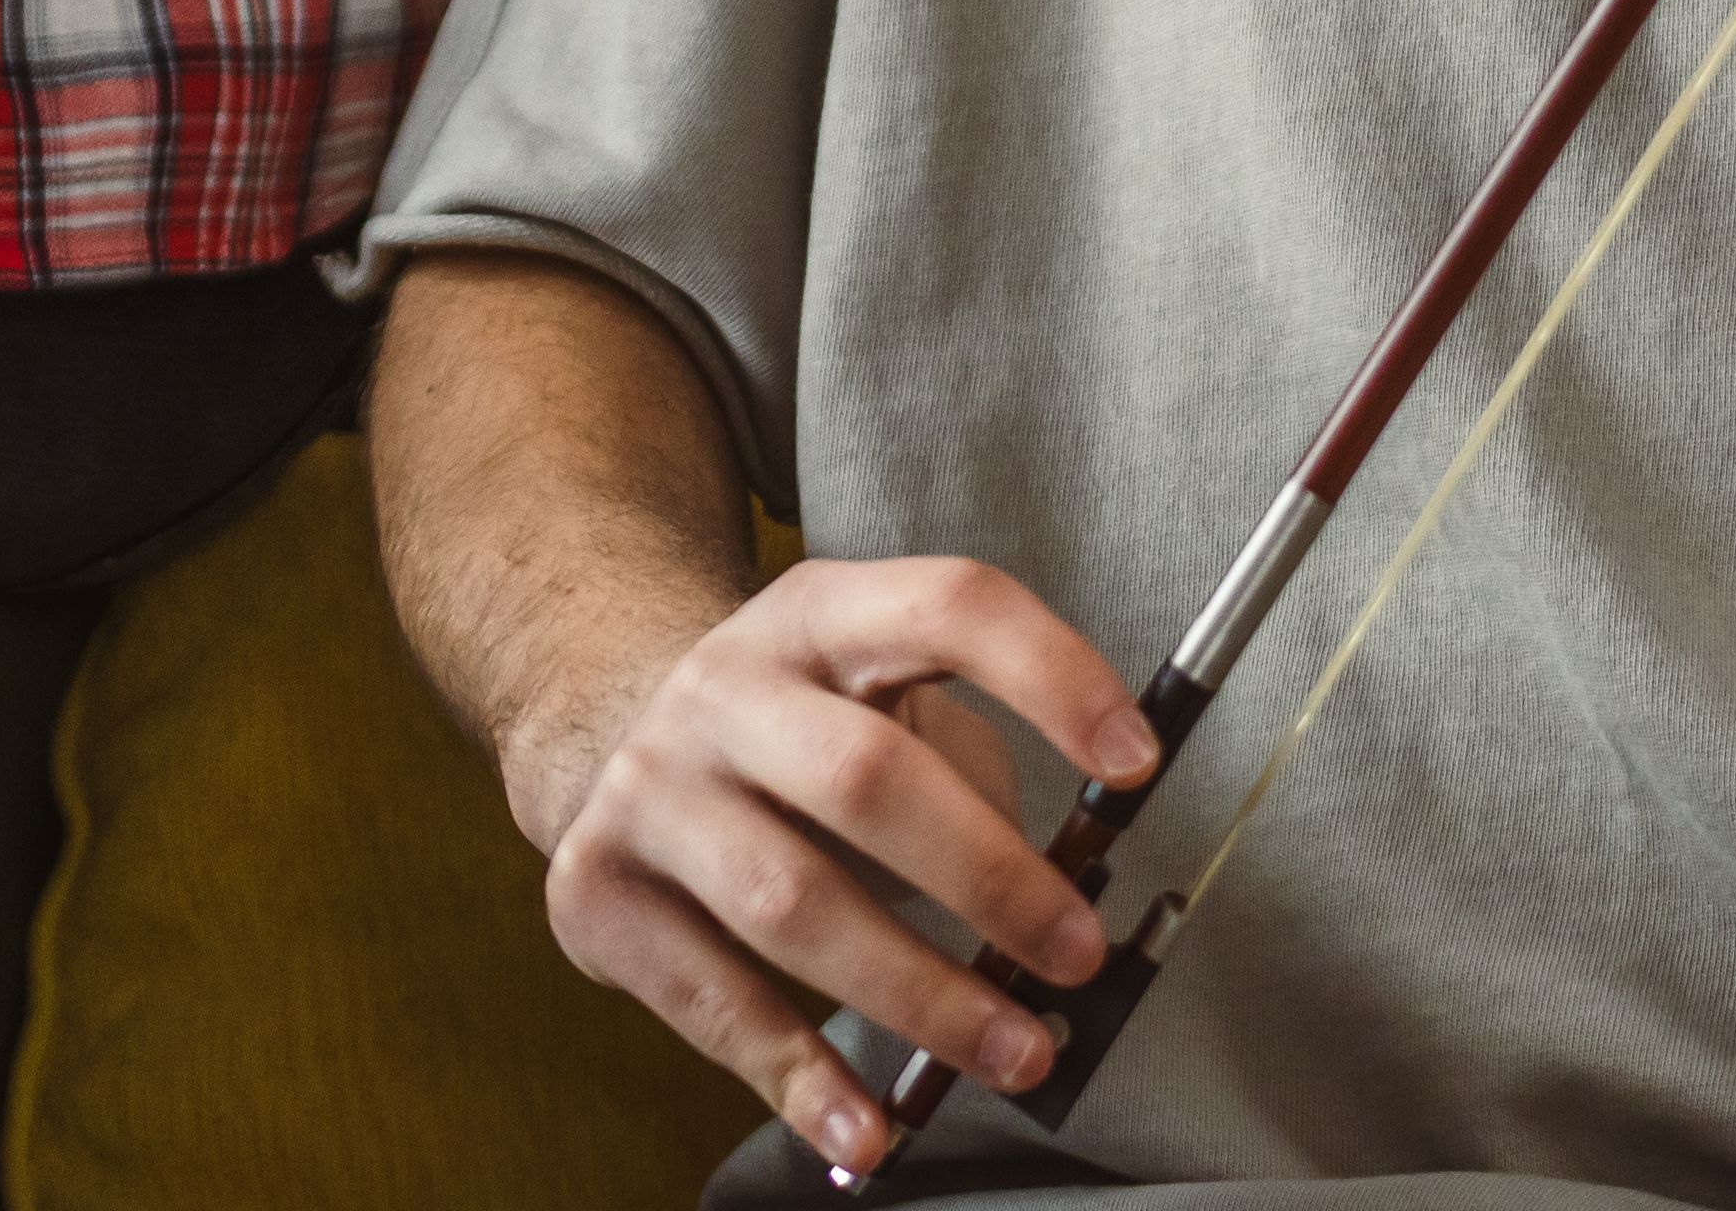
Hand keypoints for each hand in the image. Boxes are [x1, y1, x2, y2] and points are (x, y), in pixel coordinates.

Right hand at [521, 554, 1154, 1182]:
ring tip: (1013, 1053)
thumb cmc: (800, 736)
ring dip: (919, 995)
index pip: (948, 606)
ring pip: (791, 903)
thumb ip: (974, 778)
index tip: (1137, 766)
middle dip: (987, 877)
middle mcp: (725, 687)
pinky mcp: (598, 891)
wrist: (611, 731)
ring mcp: (650, 788)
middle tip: (1077, 956)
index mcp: (822, 615)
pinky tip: (869, 1129)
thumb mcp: (887, 700)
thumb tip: (1063, 912)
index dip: (1051, 676)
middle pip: (863, 775)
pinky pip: (714, 1001)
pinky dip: (802, 1079)